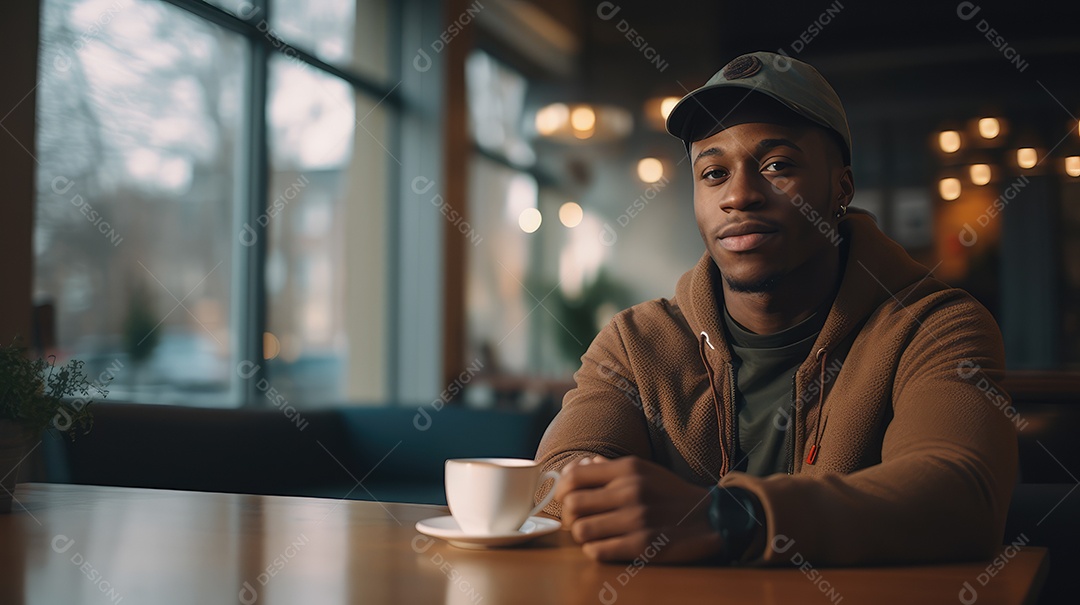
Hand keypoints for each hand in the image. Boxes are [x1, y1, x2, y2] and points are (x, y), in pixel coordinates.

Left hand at [554, 455, 724, 562]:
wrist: (711, 518)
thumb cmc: (672, 494)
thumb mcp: (644, 470)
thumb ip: (610, 468)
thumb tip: (580, 466)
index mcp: (628, 469)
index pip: (574, 476)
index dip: (561, 489)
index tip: (564, 497)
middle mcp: (630, 492)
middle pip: (572, 505)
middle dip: (569, 515)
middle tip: (578, 520)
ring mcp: (636, 520)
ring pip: (581, 530)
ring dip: (582, 535)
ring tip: (593, 535)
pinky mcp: (642, 546)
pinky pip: (598, 551)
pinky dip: (595, 550)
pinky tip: (605, 546)